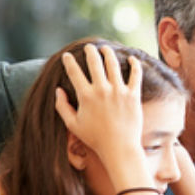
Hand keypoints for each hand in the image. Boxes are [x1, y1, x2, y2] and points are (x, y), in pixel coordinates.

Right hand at [54, 43, 143, 164]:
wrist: (119, 147)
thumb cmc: (95, 138)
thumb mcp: (73, 124)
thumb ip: (62, 106)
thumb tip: (58, 90)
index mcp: (85, 96)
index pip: (74, 72)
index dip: (69, 62)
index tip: (67, 56)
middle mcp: (102, 90)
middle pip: (95, 63)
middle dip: (90, 52)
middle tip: (89, 47)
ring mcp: (119, 91)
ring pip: (113, 64)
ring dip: (108, 53)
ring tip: (105, 49)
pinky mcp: (133, 95)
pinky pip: (135, 75)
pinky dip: (134, 64)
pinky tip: (131, 58)